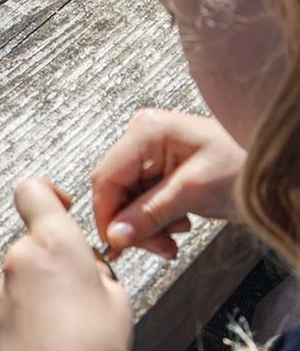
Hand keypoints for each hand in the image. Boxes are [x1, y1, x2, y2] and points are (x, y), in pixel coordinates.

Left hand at [0, 178, 132, 350]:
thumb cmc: (91, 350)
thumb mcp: (118, 299)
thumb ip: (98, 269)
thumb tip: (89, 267)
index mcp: (54, 243)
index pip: (33, 189)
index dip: (51, 193)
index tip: (66, 205)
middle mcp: (22, 258)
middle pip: (37, 237)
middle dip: (60, 256)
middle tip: (87, 287)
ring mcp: (6, 289)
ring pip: (29, 270)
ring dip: (48, 285)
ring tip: (76, 320)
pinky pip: (21, 298)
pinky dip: (38, 309)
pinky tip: (61, 335)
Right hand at [92, 109, 244, 260]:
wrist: (272, 168)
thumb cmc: (241, 163)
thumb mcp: (192, 191)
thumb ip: (151, 213)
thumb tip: (115, 234)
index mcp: (145, 131)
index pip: (107, 177)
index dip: (108, 214)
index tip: (116, 245)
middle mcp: (143, 138)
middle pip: (117, 190)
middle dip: (135, 224)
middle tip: (159, 248)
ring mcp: (151, 153)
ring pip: (130, 201)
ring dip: (149, 227)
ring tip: (174, 240)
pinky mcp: (162, 170)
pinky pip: (145, 201)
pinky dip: (159, 221)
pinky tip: (179, 225)